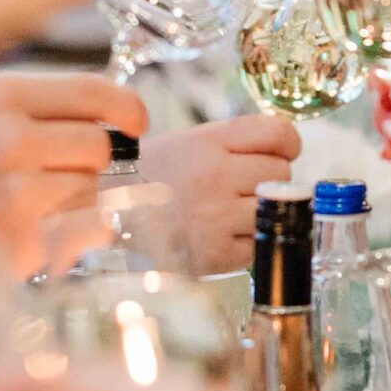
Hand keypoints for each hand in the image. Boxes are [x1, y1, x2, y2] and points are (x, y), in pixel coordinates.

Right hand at [0, 73, 149, 282]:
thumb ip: (28, 117)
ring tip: (14, 214)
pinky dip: (54, 245)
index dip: (128, 112)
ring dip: (68, 208)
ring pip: (89, 196)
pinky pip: (70, 241)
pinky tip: (6, 242)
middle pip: (101, 149)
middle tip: (47, 181)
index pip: (99, 95)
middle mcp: (8, 138)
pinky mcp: (14, 249)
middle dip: (87, 167)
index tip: (134, 126)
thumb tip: (113, 134)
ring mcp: (12, 195)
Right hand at [139, 114, 304, 273]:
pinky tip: (218, 236)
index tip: (283, 153)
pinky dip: (244, 244)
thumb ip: (232, 143)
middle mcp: (214, 176)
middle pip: (282, 173)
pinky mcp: (215, 256)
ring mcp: (216, 218)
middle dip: (268, 180)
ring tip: (228, 213)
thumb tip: (284, 154)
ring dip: (258, 213)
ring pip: (273, 211)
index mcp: (207, 142)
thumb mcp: (184, 143)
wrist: (102, 217)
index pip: (278, 133)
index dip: (288, 144)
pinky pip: (256, 247)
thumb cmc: (147, 179)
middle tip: (240, 187)